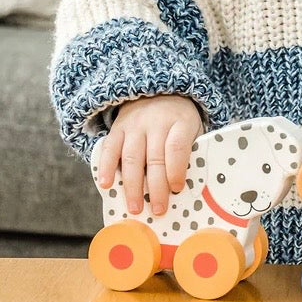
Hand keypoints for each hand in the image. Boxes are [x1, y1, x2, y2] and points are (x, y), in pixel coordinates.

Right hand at [97, 94, 202, 217]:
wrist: (158, 92)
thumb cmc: (179, 119)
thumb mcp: (194, 128)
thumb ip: (192, 151)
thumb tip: (188, 185)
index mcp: (180, 122)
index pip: (177, 148)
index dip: (176, 170)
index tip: (177, 189)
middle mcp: (156, 122)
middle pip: (154, 158)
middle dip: (156, 187)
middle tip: (158, 209)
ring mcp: (134, 125)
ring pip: (132, 157)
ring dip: (132, 185)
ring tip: (135, 207)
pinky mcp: (117, 128)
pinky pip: (109, 148)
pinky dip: (106, 167)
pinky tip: (107, 185)